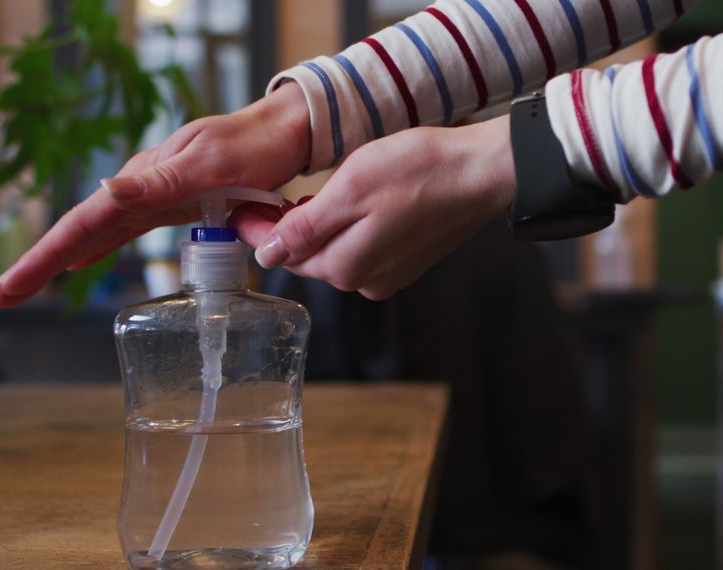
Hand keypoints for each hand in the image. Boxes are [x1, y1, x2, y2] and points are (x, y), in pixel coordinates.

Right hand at [0, 84, 309, 307]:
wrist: (285, 133)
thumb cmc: (253, 146)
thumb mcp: (210, 163)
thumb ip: (162, 180)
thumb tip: (108, 190)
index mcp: (141, 179)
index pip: (80, 224)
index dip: (42, 259)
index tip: (4, 289)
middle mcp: (140, 189)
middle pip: (78, 233)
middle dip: (37, 265)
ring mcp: (155, 198)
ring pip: (96, 235)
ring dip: (59, 260)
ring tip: (22, 287)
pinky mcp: (173, 206)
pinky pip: (124, 232)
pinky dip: (97, 249)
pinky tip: (82, 263)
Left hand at [231, 115, 514, 299]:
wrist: (481, 173)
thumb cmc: (419, 172)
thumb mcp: (348, 190)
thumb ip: (304, 227)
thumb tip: (267, 254)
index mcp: (345, 266)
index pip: (284, 255)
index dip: (258, 229)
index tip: (241, 207)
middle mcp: (366, 280)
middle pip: (310, 257)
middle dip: (286, 230)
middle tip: (267, 196)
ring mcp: (390, 273)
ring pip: (337, 252)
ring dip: (318, 227)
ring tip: (307, 194)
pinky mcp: (408, 260)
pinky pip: (364, 248)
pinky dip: (348, 228)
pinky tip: (351, 202)